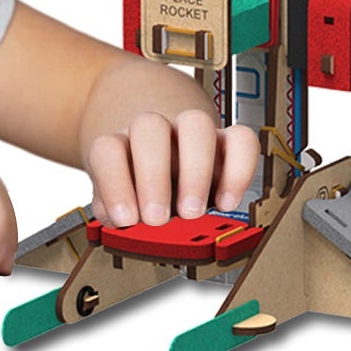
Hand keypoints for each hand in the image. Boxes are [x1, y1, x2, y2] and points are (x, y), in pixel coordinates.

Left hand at [85, 108, 257, 227]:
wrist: (158, 153)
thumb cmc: (136, 182)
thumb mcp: (118, 199)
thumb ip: (114, 211)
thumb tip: (117, 226)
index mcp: (121, 144)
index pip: (108, 149)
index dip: (114, 183)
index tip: (125, 219)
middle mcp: (155, 132)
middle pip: (149, 127)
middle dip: (153, 175)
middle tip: (157, 218)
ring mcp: (189, 133)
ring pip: (196, 124)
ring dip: (196, 170)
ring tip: (191, 212)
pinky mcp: (225, 142)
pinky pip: (241, 140)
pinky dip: (239, 170)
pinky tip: (226, 203)